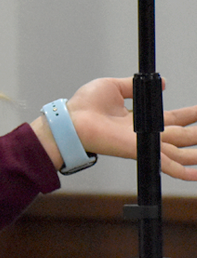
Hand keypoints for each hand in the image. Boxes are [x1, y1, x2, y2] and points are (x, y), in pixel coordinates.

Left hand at [33, 77, 196, 179]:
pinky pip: (166, 164)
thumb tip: (162, 82)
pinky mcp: (139, 149)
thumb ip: (136, 86)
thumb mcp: (114, 87)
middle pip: (182, 135)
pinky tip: (195, 174)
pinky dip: (182, 170)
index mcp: (141, 118)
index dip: (190, 116)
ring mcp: (144, 144)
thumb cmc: (86, 105)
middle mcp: (145, 133)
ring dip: (196, 152)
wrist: (72, 119)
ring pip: (181, 151)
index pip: (173, 119)